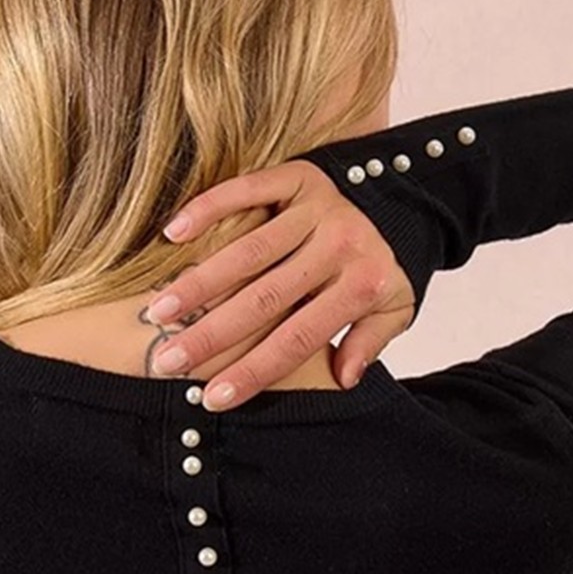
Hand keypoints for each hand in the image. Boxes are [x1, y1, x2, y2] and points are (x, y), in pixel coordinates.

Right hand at [147, 159, 415, 409]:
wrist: (413, 195)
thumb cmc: (387, 265)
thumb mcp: (395, 309)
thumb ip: (369, 342)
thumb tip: (343, 380)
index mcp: (361, 285)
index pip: (298, 338)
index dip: (255, 370)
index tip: (213, 398)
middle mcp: (337, 245)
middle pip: (264, 299)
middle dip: (212, 334)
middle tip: (166, 361)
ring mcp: (316, 207)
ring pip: (248, 250)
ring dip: (199, 281)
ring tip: (158, 311)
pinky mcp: (299, 175)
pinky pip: (247, 190)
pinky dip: (208, 208)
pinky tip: (172, 233)